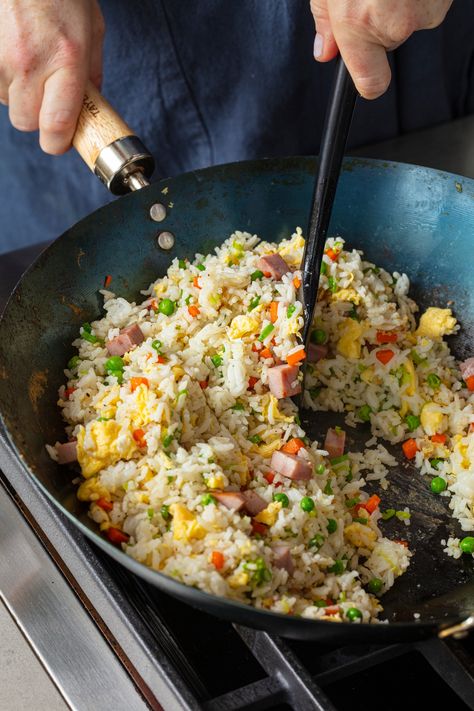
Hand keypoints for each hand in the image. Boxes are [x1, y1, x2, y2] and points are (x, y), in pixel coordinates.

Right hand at [0, 0, 103, 153]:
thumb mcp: (91, 29)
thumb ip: (92, 72)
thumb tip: (93, 105)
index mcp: (66, 60)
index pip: (56, 125)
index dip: (58, 142)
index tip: (62, 141)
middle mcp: (30, 62)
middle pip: (26, 122)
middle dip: (38, 116)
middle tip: (47, 95)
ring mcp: (0, 57)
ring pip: (8, 102)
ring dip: (19, 93)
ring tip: (30, 63)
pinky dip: (3, 77)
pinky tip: (13, 55)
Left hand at [310, 0, 452, 98]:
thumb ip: (325, 19)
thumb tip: (325, 51)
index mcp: (358, 22)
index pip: (370, 84)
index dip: (367, 85)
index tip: (365, 83)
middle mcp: (394, 22)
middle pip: (389, 40)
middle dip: (380, 20)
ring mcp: (425, 8)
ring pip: (410, 17)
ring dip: (401, 2)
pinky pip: (429, 0)